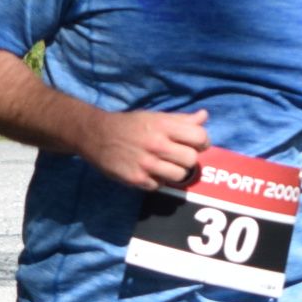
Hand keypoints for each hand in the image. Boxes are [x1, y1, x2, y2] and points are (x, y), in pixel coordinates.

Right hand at [86, 107, 210, 189]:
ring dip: (175, 172)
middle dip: (188, 158)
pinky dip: (158, 180)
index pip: (199, 137)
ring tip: (165, 165)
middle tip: (179, 156)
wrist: (96, 135)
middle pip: (191, 160)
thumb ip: (181, 119)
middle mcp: (156, 145)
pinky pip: (161, 185)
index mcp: (163, 126)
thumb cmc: (130, 125)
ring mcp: (146, 164)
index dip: (202, 142)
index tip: (196, 144)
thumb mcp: (155, 116)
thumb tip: (204, 117)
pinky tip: (150, 171)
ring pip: (179, 176)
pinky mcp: (137, 179)